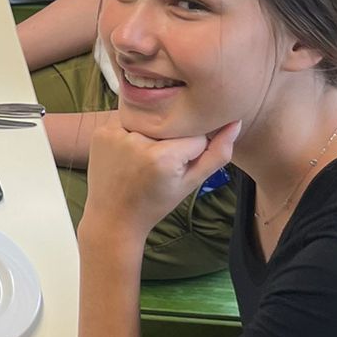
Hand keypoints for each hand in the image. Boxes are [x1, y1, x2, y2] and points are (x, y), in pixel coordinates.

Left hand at [82, 111, 241, 245]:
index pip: (195, 134)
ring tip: (142, 160)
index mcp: (163, 157)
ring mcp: (115, 133)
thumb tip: (235, 122)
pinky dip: (132, 132)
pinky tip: (127, 154)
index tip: (179, 167)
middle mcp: (137, 141)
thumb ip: (218, 154)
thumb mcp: (191, 183)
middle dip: (172, 140)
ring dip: (152, 133)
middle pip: (172, 125)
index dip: (192, 150)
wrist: (113, 217)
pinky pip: (128, 120)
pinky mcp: (101, 131)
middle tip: (158, 164)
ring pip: (151, 120)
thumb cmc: (154, 204)